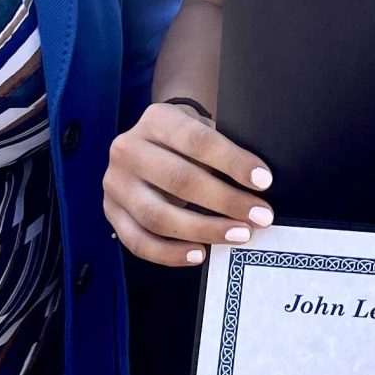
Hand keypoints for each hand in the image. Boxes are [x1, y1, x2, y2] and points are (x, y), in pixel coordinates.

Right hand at [103, 101, 274, 266]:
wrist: (151, 141)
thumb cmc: (187, 140)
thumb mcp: (202, 130)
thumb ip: (223, 153)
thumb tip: (259, 185)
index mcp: (156, 120)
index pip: (197, 141)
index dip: (232, 162)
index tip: (264, 181)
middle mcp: (128, 149)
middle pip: (179, 180)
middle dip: (225, 201)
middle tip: (260, 216)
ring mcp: (115, 182)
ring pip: (157, 216)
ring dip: (203, 230)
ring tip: (238, 235)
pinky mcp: (111, 212)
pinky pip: (138, 241)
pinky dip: (170, 254)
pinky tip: (200, 254)